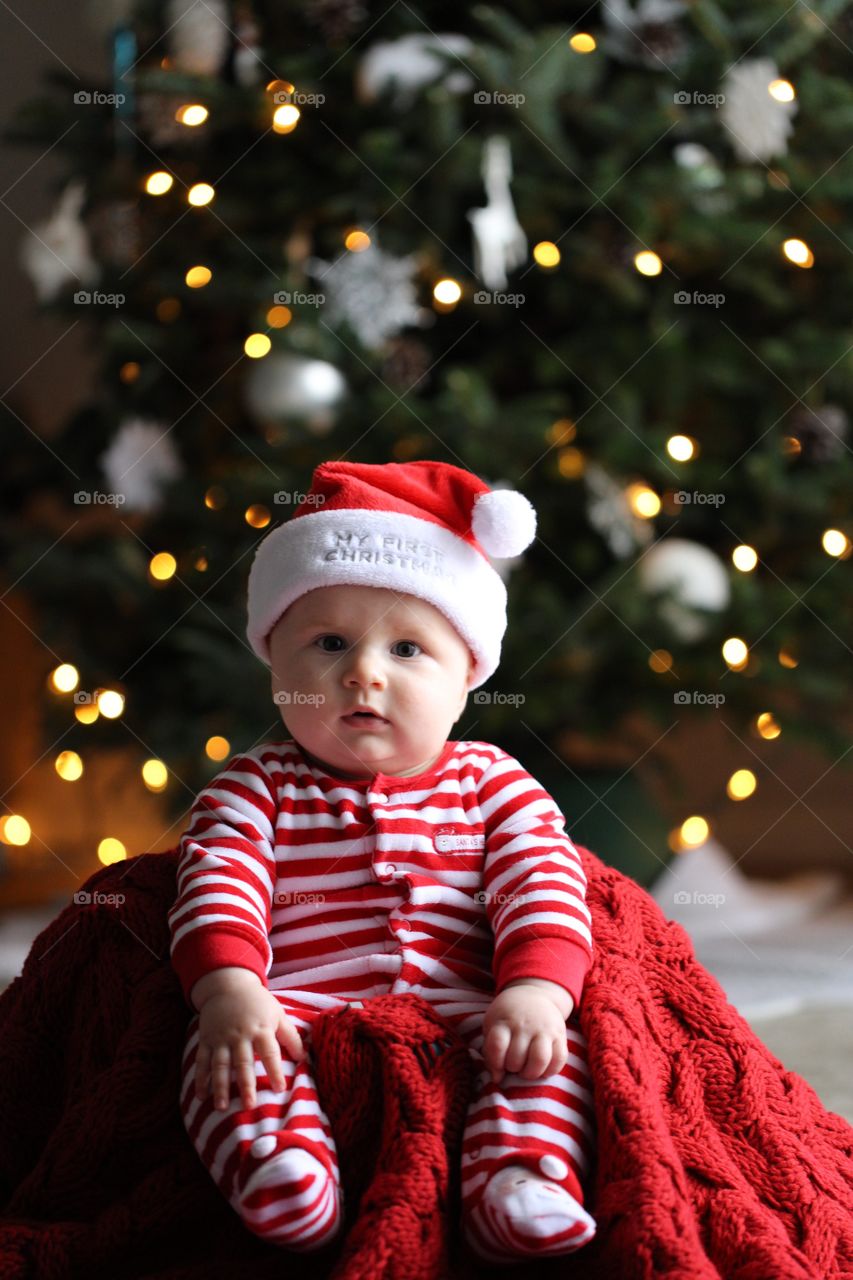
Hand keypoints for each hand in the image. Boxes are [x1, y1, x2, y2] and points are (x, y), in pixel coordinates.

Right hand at [192, 968, 306, 1110]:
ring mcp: (221, 1038)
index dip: (275, 1070)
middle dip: (246, 1085)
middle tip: (249, 1106)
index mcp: (260, 1029)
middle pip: (243, 1062)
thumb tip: (303, 1057)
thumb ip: (290, 1035)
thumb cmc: (257, 1003)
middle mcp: (240, 1035)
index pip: (269, 1052)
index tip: (280, 1089)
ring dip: (220, 1086)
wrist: (228, 985)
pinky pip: (202, 1061)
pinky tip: (201, 1096)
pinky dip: (200, 1078)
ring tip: (222, 1107)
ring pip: (220, 1065)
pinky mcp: (207, 1039)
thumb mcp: (277, 1013)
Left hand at [482, 984, 570, 1083]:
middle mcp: (524, 1025)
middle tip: (513, 1066)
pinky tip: (542, 1069)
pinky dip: (550, 1071)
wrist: (533, 994)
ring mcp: (544, 1029)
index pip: (497, 1046)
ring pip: (539, 1060)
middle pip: (517, 1058)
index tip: (498, 1067)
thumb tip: (497, 1078)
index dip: (495, 1063)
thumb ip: (491, 1052)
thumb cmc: (508, 1017)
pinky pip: (560, 1059)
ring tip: (526, 1071)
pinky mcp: (560, 1035)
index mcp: (504, 1021)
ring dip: (531, 1073)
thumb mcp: (493, 1025)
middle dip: (512, 1069)